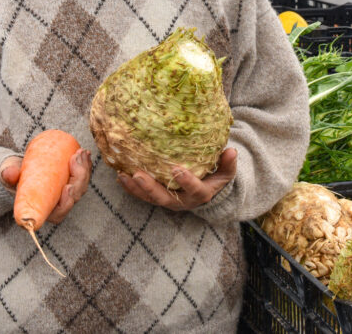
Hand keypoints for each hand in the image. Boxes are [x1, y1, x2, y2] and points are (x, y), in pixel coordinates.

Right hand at [0, 148, 92, 223]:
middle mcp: (58, 205)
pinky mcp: (71, 182)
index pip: (60, 211)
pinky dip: (85, 164)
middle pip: (75, 194)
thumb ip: (8, 175)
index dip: (67, 201)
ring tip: (81, 152)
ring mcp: (67, 194)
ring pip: (81, 184)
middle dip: (79, 176)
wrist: (19, 171)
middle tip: (75, 158)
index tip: (68, 187)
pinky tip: (85, 153)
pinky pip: (82, 176)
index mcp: (45, 210)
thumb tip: (9, 174)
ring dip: (84, 168)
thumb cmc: (13, 178)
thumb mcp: (9, 176)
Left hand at [117, 148, 237, 210]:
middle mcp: (182, 201)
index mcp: (200, 194)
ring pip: (150, 198)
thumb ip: (228, 163)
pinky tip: (120, 175)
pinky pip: (142, 195)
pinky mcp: (157, 198)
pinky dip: (131, 187)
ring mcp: (168, 201)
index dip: (186, 182)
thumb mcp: (225, 172)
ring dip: (135, 188)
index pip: (195, 190)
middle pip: (165, 198)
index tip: (177, 169)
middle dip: (150, 187)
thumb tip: (231, 151)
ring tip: (123, 174)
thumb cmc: (215, 178)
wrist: (206, 193)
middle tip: (138, 174)